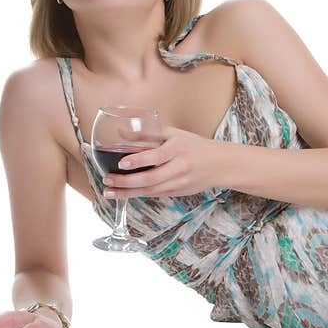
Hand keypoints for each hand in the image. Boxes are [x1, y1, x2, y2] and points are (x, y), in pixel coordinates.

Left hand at [102, 124, 225, 198]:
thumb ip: (147, 133)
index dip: (138, 160)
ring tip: (109, 191)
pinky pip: (155, 194)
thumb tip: (121, 132)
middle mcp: (179, 167)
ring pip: (150, 190)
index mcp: (178, 149)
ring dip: (127, 192)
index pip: (156, 156)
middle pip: (151, 178)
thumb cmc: (194, 146)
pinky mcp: (178, 192)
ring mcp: (179, 183)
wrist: (219, 164)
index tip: (122, 163)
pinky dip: (138, 194)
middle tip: (107, 179)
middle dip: (126, 181)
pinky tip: (123, 193)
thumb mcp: (174, 134)